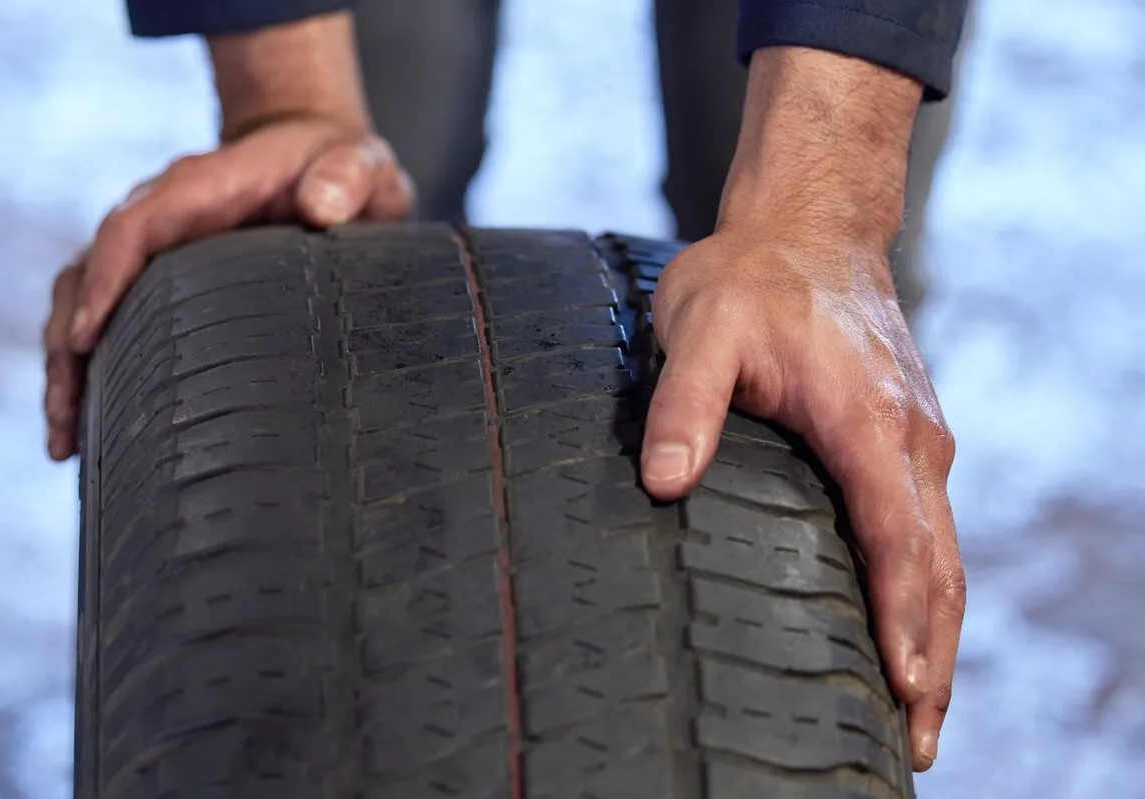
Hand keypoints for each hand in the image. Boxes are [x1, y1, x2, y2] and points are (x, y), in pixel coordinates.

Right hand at [42, 117, 412, 459]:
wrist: (316, 155)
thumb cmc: (337, 164)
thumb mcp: (359, 163)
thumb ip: (347, 176)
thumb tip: (322, 209)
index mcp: (201, 187)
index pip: (134, 228)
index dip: (105, 279)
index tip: (86, 336)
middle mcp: (162, 216)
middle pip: (87, 274)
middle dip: (68, 347)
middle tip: (65, 423)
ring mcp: (156, 249)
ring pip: (84, 302)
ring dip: (69, 370)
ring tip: (65, 445)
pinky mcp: (161, 280)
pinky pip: (113, 320)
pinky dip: (96, 369)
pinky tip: (94, 431)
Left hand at [640, 227, 964, 770]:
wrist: (810, 226)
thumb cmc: (751, 277)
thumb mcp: (701, 329)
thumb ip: (683, 406)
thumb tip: (664, 484)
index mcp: (865, 419)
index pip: (894, 536)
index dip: (900, 615)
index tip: (904, 686)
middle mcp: (909, 438)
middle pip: (938, 566)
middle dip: (933, 654)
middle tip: (919, 737)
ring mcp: (917, 438)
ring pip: (945, 554)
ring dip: (940, 632)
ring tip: (924, 708)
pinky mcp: (907, 437)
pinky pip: (932, 529)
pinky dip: (932, 589)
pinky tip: (914, 625)